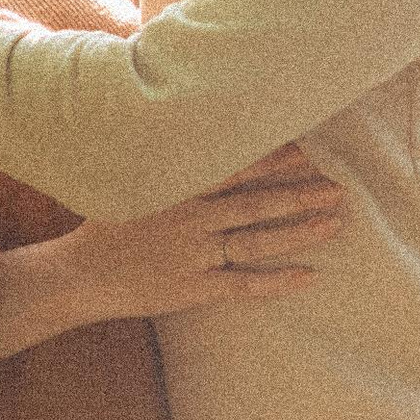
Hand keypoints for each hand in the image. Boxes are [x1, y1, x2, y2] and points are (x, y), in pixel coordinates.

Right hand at [59, 157, 347, 324]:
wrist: (80, 274)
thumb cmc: (106, 224)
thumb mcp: (131, 179)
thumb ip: (165, 159)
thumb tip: (194, 131)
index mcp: (179, 186)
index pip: (236, 166)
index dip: (274, 158)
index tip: (307, 150)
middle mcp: (192, 218)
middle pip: (258, 202)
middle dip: (301, 193)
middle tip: (339, 187)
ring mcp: (196, 254)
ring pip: (258, 241)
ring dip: (299, 232)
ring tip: (335, 223)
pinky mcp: (195, 289)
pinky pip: (244, 285)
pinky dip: (277, 282)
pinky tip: (309, 276)